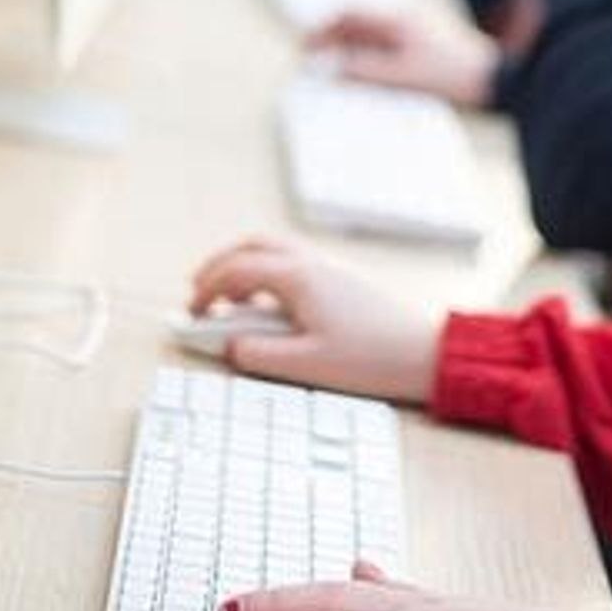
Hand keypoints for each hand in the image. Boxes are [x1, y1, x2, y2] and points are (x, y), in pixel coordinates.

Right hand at [189, 237, 442, 403]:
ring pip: (274, 250)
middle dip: (221, 265)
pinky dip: (267, 274)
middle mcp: (311, 264)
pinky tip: (266, 305)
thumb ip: (258, 354)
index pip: (238, 269)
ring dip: (244, 266)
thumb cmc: (370, 358)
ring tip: (229, 301)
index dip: (207, 289)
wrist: (421, 352)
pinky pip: (291, 264)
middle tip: (200, 294)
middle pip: (254, 246)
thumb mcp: (304, 364)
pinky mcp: (339, 281)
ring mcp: (327, 269)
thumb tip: (232, 344)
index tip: (190, 313)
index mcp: (298, 278)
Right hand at [307, 11, 498, 107]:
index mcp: (398, 21)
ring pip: (368, 39)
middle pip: (357, 26)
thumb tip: (334, 68)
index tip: (306, 47)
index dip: (324, 29)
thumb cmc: (453, 76)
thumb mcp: (404, 76)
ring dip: (347, 51)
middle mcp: (403, 24)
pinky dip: (365, 61)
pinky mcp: (419, 52)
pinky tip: (358, 79)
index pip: (350, 16)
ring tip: (328, 72)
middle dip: (331, 39)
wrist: (493, 81)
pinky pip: (382, 52)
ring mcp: (411, 37)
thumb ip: (367, 71)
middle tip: (309, 58)